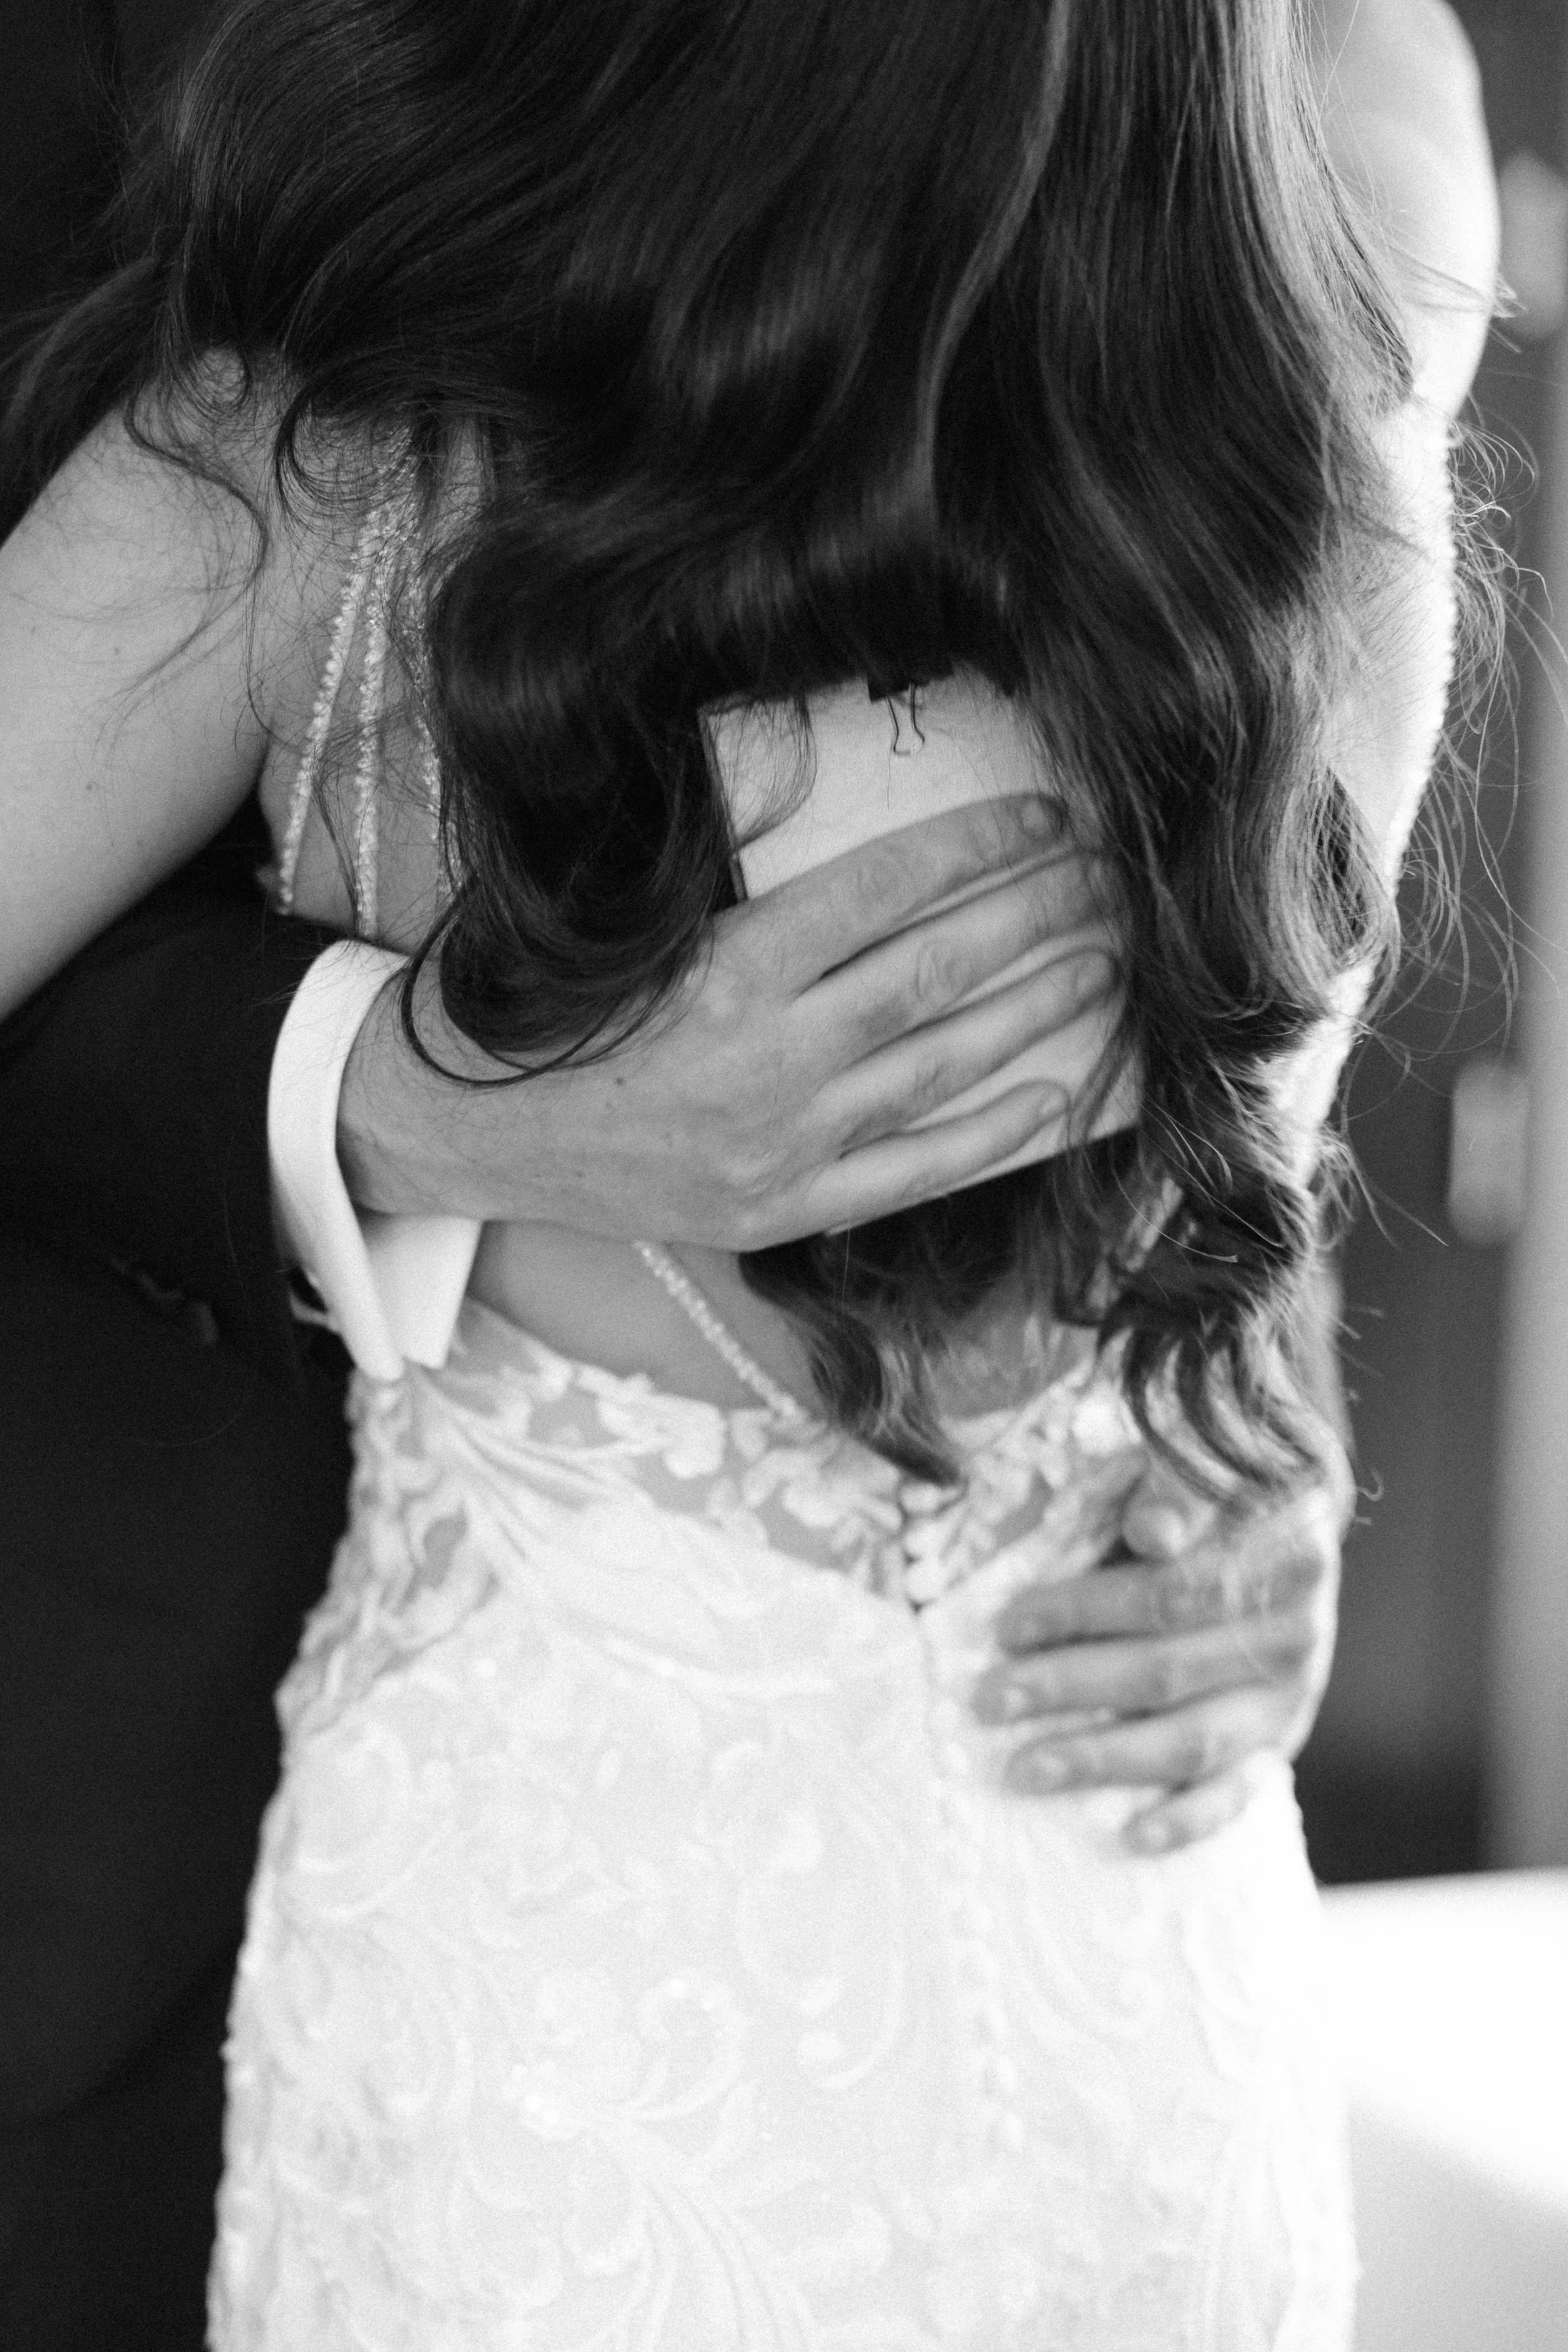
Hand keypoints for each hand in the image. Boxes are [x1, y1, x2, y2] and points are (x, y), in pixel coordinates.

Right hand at [338, 796, 1117, 1244]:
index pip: (884, 891)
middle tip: (1114, 877)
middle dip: (1038, 918)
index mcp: (726, 969)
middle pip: (936, 974)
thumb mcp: (643, 927)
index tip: (1047, 812)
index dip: (978, 847)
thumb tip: (875, 836)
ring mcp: (782, 1143)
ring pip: (942, 1066)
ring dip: (1038, 1011)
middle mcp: (766, 1058)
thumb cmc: (562, 1011)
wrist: (481, 1137)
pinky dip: (994, 1130)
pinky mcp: (784, 1209)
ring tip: (1109, 964)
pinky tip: (1060, 1088)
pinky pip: (916, 1171)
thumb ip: (754, 893)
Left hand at [973, 1457, 1347, 1853]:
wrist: (1285, 1521)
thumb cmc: (1215, 1488)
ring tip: (1021, 1769)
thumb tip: (1151, 1530)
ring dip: (1103, 1759)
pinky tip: (1130, 1838)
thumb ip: (1175, 1489)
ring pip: (1192, 1739)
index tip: (1009, 1624)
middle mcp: (1294, 1631)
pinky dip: (1189, 1820)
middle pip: (1167, 1669)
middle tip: (986, 1699)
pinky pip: (1238, 1793)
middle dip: (1067, 1687)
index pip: (1169, 1592)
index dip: (1085, 1609)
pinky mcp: (1280, 1742)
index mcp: (1281, 1552)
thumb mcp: (1203, 1460)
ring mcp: (1291, 1695)